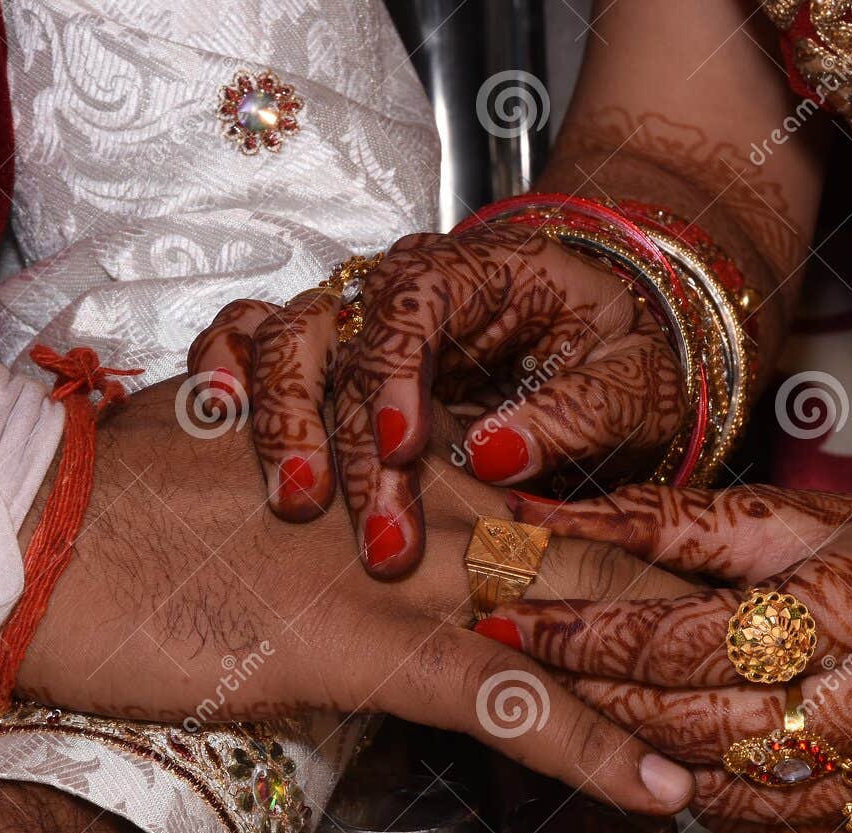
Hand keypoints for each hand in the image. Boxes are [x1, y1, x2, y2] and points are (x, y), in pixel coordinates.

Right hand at [17, 381, 703, 813]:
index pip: (568, 518)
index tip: (732, 604)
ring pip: (578, 621)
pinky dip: (585, 745)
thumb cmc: (145, 512)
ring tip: (764, 735)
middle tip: (800, 661)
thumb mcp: (274, 490)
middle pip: (602, 560)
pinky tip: (654, 786)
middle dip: (702, 617)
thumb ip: (362, 512)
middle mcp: (432, 504)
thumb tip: (417, 556)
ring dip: (673, 684)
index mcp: (419, 469)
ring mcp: (407, 569)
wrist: (41, 527)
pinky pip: (502, 696)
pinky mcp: (365, 637)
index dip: (656, 565)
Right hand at [187, 225, 686, 577]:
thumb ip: (576, 412)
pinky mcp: (328, 360)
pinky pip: (250, 342)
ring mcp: (358, 321)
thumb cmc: (625, 356)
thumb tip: (494, 457)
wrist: (608, 345)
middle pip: (345, 341)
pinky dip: (224, 374)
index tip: (405, 448)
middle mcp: (405, 290)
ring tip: (293, 502)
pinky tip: (215, 424)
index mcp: (481, 274)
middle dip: (349, 441)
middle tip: (379, 539)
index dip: (399, 373)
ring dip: (281, 422)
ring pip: (285, 343)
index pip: (418, 305)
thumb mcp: (636, 383)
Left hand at [480, 485, 851, 832]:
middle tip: (531, 673)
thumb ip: (667, 520)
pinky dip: (721, 808)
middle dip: (595, 699)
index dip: (581, 633)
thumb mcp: (792, 519)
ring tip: (607, 712)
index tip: (511, 618)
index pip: (682, 636)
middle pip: (693, 723)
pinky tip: (696, 764)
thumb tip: (547, 516)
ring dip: (648, 758)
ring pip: (725, 793)